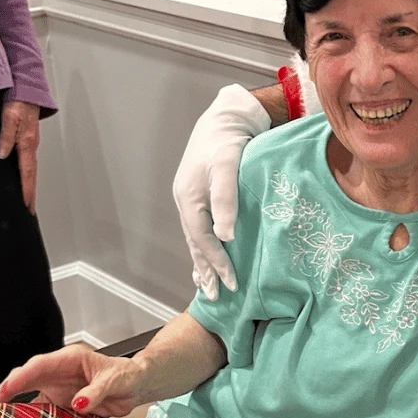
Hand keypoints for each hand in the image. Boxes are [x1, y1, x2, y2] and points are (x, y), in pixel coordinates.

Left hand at [0, 100, 40, 213]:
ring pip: (32, 170)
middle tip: (30, 208)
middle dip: (31, 193)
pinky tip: (25, 178)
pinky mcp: (28, 141)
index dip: (26, 188)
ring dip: (31, 185)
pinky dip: (29, 174)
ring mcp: (31, 144)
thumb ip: (6, 137)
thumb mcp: (9, 118)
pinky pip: (30, 162)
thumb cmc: (19, 102)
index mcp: (27, 143)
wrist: (28, 90)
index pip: (27, 172)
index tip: (26, 203)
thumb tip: (2, 154)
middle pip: (32, 175)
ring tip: (29, 199)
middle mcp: (31, 146)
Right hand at [0, 344, 147, 417]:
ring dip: (16, 407)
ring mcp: (60, 389)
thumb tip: (79, 402)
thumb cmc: (128, 375)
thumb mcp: (116, 380)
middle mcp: (60, 373)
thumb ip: (97, 391)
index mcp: (71, 359)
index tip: (7, 388)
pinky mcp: (63, 404)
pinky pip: (43, 412)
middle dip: (8, 390)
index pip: (39, 365)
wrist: (138, 385)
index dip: (21, 377)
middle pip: (27, 378)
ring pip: (31, 396)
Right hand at [173, 85, 270, 300]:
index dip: (217, 264)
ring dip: (201, 263)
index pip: (203, 241)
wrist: (225, 118)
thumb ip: (226, 199)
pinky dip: (202, 247)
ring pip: (195, 239)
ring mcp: (190, 199)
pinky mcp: (198, 195)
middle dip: (206, 272)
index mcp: (189, 199)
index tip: (232, 284)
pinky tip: (204, 259)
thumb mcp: (227, 166)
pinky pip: (198, 229)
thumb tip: (225, 235)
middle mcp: (185, 202)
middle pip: (195, 245)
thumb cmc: (228, 142)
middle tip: (217, 298)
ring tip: (206, 287)